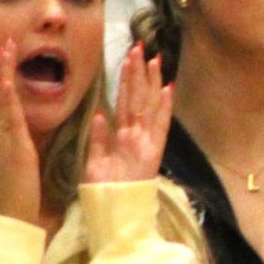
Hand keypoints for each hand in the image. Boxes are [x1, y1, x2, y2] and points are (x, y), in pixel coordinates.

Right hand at [0, 37, 41, 223]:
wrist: (9, 217)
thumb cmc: (16, 194)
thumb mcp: (16, 162)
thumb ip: (17, 144)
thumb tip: (22, 131)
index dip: (0, 79)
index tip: (4, 57)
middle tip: (3, 42)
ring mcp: (0, 140)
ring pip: (0, 100)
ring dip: (2, 73)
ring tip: (5, 48)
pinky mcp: (11, 148)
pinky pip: (8, 118)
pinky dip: (5, 97)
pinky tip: (4, 80)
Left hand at [84, 45, 172, 183]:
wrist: (113, 216)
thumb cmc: (104, 194)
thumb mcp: (95, 164)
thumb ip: (99, 139)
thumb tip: (99, 114)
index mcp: (124, 138)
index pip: (127, 103)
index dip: (129, 81)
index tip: (130, 59)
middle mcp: (137, 137)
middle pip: (139, 99)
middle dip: (139, 73)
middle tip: (140, 47)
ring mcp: (145, 144)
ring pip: (147, 107)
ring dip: (149, 82)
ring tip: (152, 59)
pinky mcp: (151, 154)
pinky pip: (158, 127)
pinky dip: (163, 109)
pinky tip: (167, 90)